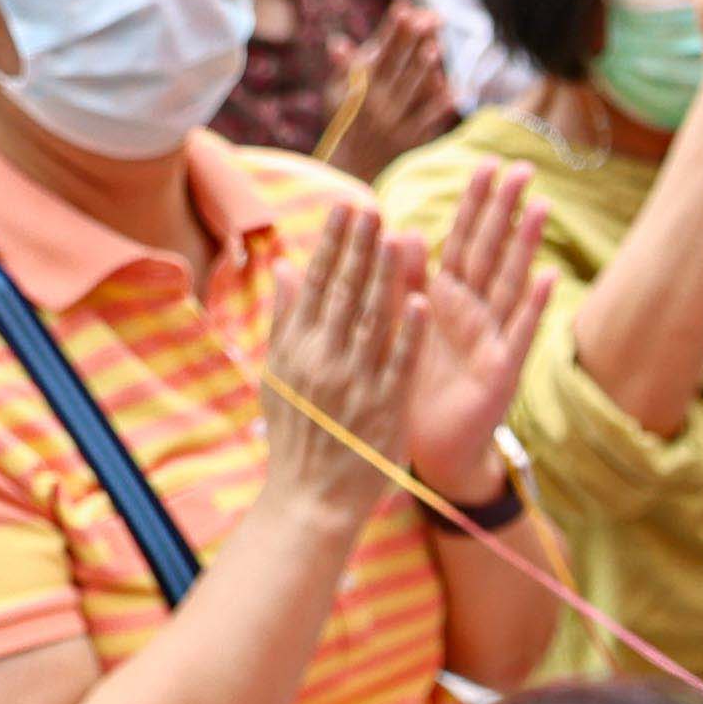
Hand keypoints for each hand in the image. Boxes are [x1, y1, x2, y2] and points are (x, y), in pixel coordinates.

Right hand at [251, 202, 415, 526]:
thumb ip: (285, 318)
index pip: (316, 286)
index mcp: (296, 350)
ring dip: (386, 278)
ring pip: (373, 322)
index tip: (345, 206)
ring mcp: (355, 386)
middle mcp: (323, 362)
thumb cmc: (297, 432)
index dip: (333, 244)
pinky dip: (411, 335)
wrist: (311, 498)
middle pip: (344, 295)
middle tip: (373, 205)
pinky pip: (400, 366)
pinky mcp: (385, 410)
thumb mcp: (278, 374)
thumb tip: (283, 264)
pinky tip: (423, 300)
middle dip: (359, 248)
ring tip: (398, 236)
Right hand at [322, 0, 447, 178]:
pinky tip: (454, 90)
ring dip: (424, 68)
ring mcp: (393, 122)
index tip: (404, 7)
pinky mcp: (409, 140)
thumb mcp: (336, 96)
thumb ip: (344, 68)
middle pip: (396, 65)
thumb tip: (337, 42)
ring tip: (438, 47)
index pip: (376, 52)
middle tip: (429, 17)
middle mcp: (374, 102)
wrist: (353, 170)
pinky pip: (426, 120)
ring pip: (411, 90)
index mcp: (358, 87)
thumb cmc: (346, 124)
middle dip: (411, 40)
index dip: (391, 31)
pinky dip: (439, 105)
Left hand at [394, 161, 548, 501]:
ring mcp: (493, 338)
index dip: (476, 204)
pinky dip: (534, 306)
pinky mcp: (502, 370)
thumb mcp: (403, 327)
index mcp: (446, 298)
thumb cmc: (416, 386)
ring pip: (511, 282)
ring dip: (526, 245)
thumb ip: (405, 281)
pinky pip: (519, 333)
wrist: (429, 446)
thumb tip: (400, 229)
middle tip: (523, 167)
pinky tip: (548, 277)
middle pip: (492, 251)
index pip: (463, 240)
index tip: (488, 164)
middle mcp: (474, 312)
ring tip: (541, 205)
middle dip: (506, 211)